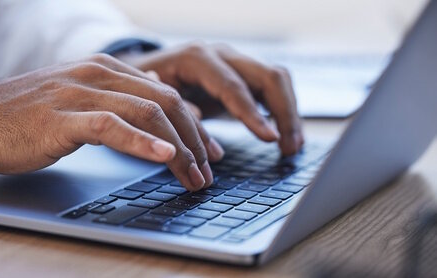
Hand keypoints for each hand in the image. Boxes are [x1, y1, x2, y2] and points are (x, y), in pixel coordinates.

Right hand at [0, 54, 223, 190]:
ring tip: (194, 176)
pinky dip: (141, 142)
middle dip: (194, 140)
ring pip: (146, 113)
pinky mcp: (61, 117)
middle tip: (208, 170)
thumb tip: (149, 101)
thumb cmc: (22, 115)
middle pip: (165, 103)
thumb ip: (113, 98)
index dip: (193, 125)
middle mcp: (97, 75)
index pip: (165, 94)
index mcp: (104, 70)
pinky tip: (163, 156)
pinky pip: (111, 126)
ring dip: (178, 148)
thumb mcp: (76, 98)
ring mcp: (79, 93)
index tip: (208, 152)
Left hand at [118, 42, 303, 154]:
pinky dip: (283, 112)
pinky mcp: (242, 76)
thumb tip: (193, 118)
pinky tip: (287, 136)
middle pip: (268, 76)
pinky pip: (273, 89)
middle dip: (284, 112)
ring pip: (277, 80)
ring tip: (292, 147)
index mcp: (197, 58)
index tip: (269, 138)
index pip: (233, 85)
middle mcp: (222, 55)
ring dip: (290, 113)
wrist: (145, 70)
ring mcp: (235, 63)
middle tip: (289, 148)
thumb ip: (170, 105)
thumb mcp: (149, 96)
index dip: (252, 114)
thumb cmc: (144, 85)